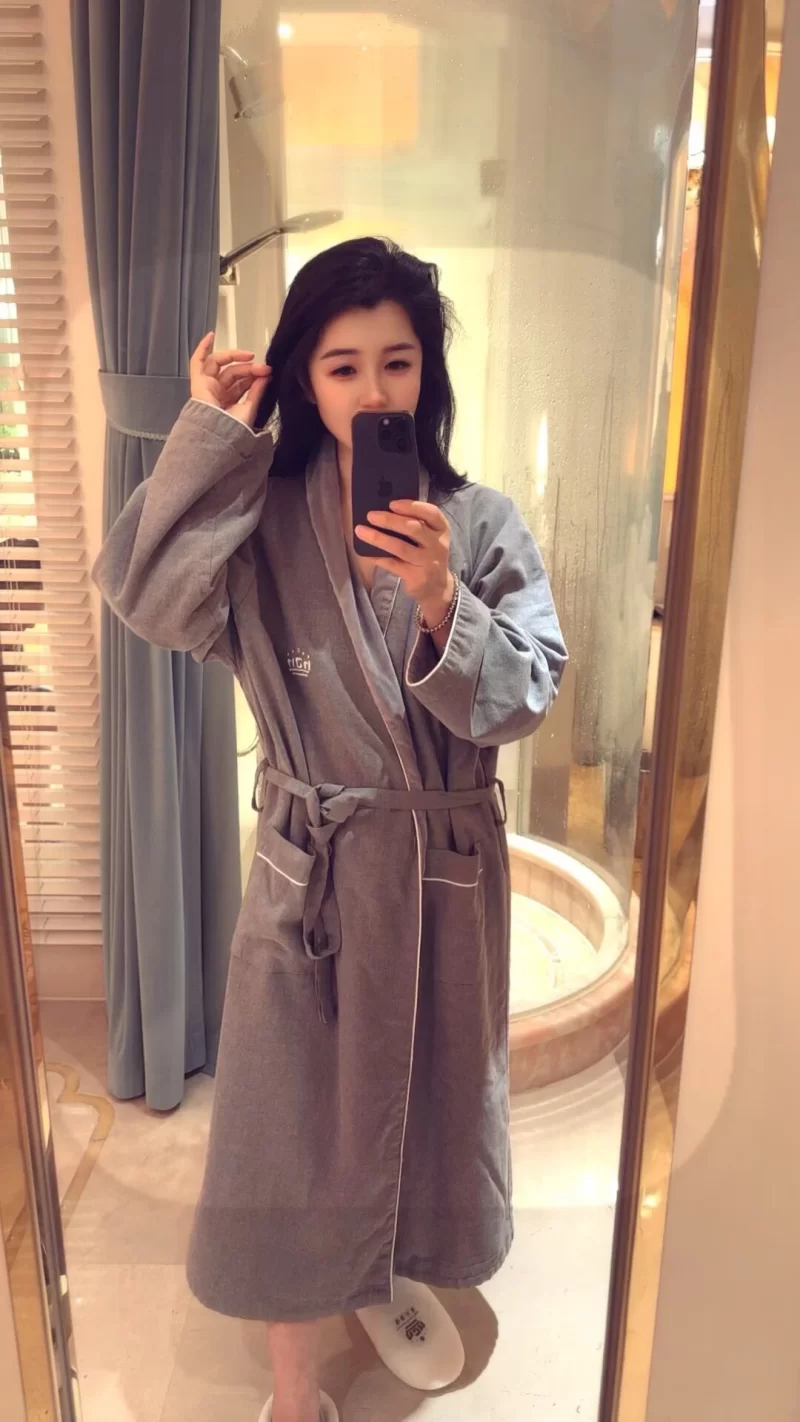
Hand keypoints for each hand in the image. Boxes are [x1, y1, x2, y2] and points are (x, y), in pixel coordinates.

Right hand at [189, 331, 270, 428]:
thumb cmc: (233, 429)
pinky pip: (197, 362)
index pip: (242, 382)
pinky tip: (211, 336)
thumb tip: (266, 375)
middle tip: (263, 367)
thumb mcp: (250, 408)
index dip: (254, 375)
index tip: (268, 372)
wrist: (219, 435)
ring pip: (221, 365)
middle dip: (248, 368)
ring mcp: (207, 386)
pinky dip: (202, 348)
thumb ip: (256, 391)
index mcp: (229, 402)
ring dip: (235, 358)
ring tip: (249, 356)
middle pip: (233, 372)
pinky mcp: (198, 382)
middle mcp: (217, 393)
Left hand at [355, 500, 453, 620]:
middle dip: (390, 520)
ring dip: (379, 538)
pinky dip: (377, 557)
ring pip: (401, 547)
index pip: (431, 513)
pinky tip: (365, 552)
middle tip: (371, 515)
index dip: (412, 506)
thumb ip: (415, 523)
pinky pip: (393, 564)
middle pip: (414, 528)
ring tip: (361, 530)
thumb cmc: (427, 554)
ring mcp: (427, 561)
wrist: (437, 586)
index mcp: (441, 529)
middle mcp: (437, 544)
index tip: (392, 503)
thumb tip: (384, 511)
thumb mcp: (430, 537)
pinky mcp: (416, 576)